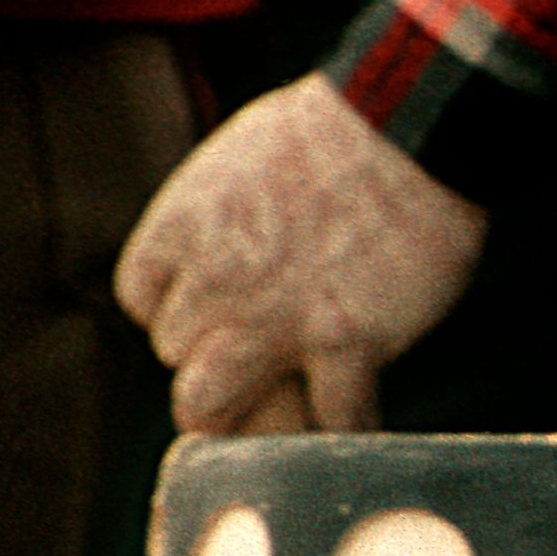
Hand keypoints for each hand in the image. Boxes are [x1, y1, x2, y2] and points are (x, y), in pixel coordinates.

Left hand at [111, 77, 488, 430]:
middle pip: (175, 356)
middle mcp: (213, 280)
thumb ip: (217, 210)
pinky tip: (359, 426)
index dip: (179, 310)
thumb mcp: (242, 153)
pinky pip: (329, 417)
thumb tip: (225, 239)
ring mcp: (274, 320)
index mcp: (183, 225)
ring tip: (284, 411)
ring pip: (209, 407)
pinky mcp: (344, 345)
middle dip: (212, 356)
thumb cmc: (341, 127)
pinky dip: (345, 428)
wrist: (413, 129)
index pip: (142, 300)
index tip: (214, 310)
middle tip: (259, 352)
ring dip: (245, 413)